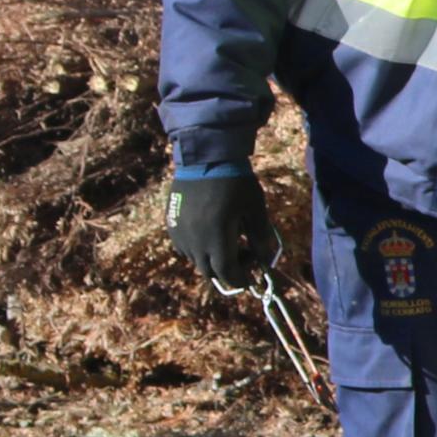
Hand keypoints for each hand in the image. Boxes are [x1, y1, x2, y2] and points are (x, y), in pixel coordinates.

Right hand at [169, 169, 279, 289]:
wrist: (205, 156)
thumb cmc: (236, 181)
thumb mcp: (256, 209)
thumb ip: (261, 236)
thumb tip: (265, 259)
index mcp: (216, 239)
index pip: (227, 273)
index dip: (240, 280)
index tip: (251, 280)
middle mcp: (194, 240)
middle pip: (210, 271)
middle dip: (228, 270)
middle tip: (244, 256)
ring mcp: (180, 232)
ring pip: (195, 260)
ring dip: (212, 259)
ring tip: (227, 241)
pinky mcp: (171, 223)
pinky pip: (183, 247)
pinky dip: (197, 249)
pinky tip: (209, 234)